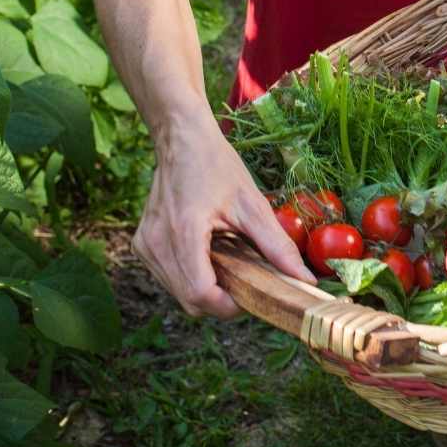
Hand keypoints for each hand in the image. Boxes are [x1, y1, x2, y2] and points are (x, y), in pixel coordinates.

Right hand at [131, 117, 313, 317]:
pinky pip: (169, 278)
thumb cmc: (216, 166)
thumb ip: (278, 247)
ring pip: (178, 293)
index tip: (253, 296)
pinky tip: (209, 254)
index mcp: (183, 234)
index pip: (201, 295)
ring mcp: (145, 246)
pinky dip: (192, 276)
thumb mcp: (253, 205)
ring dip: (207, 289)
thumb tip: (304, 279)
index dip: (229, 306)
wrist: (182, 140)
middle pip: (190, 301)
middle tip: (248, 281)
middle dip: (221, 300)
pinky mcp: (142, 245)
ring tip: (229, 261)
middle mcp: (156, 244)